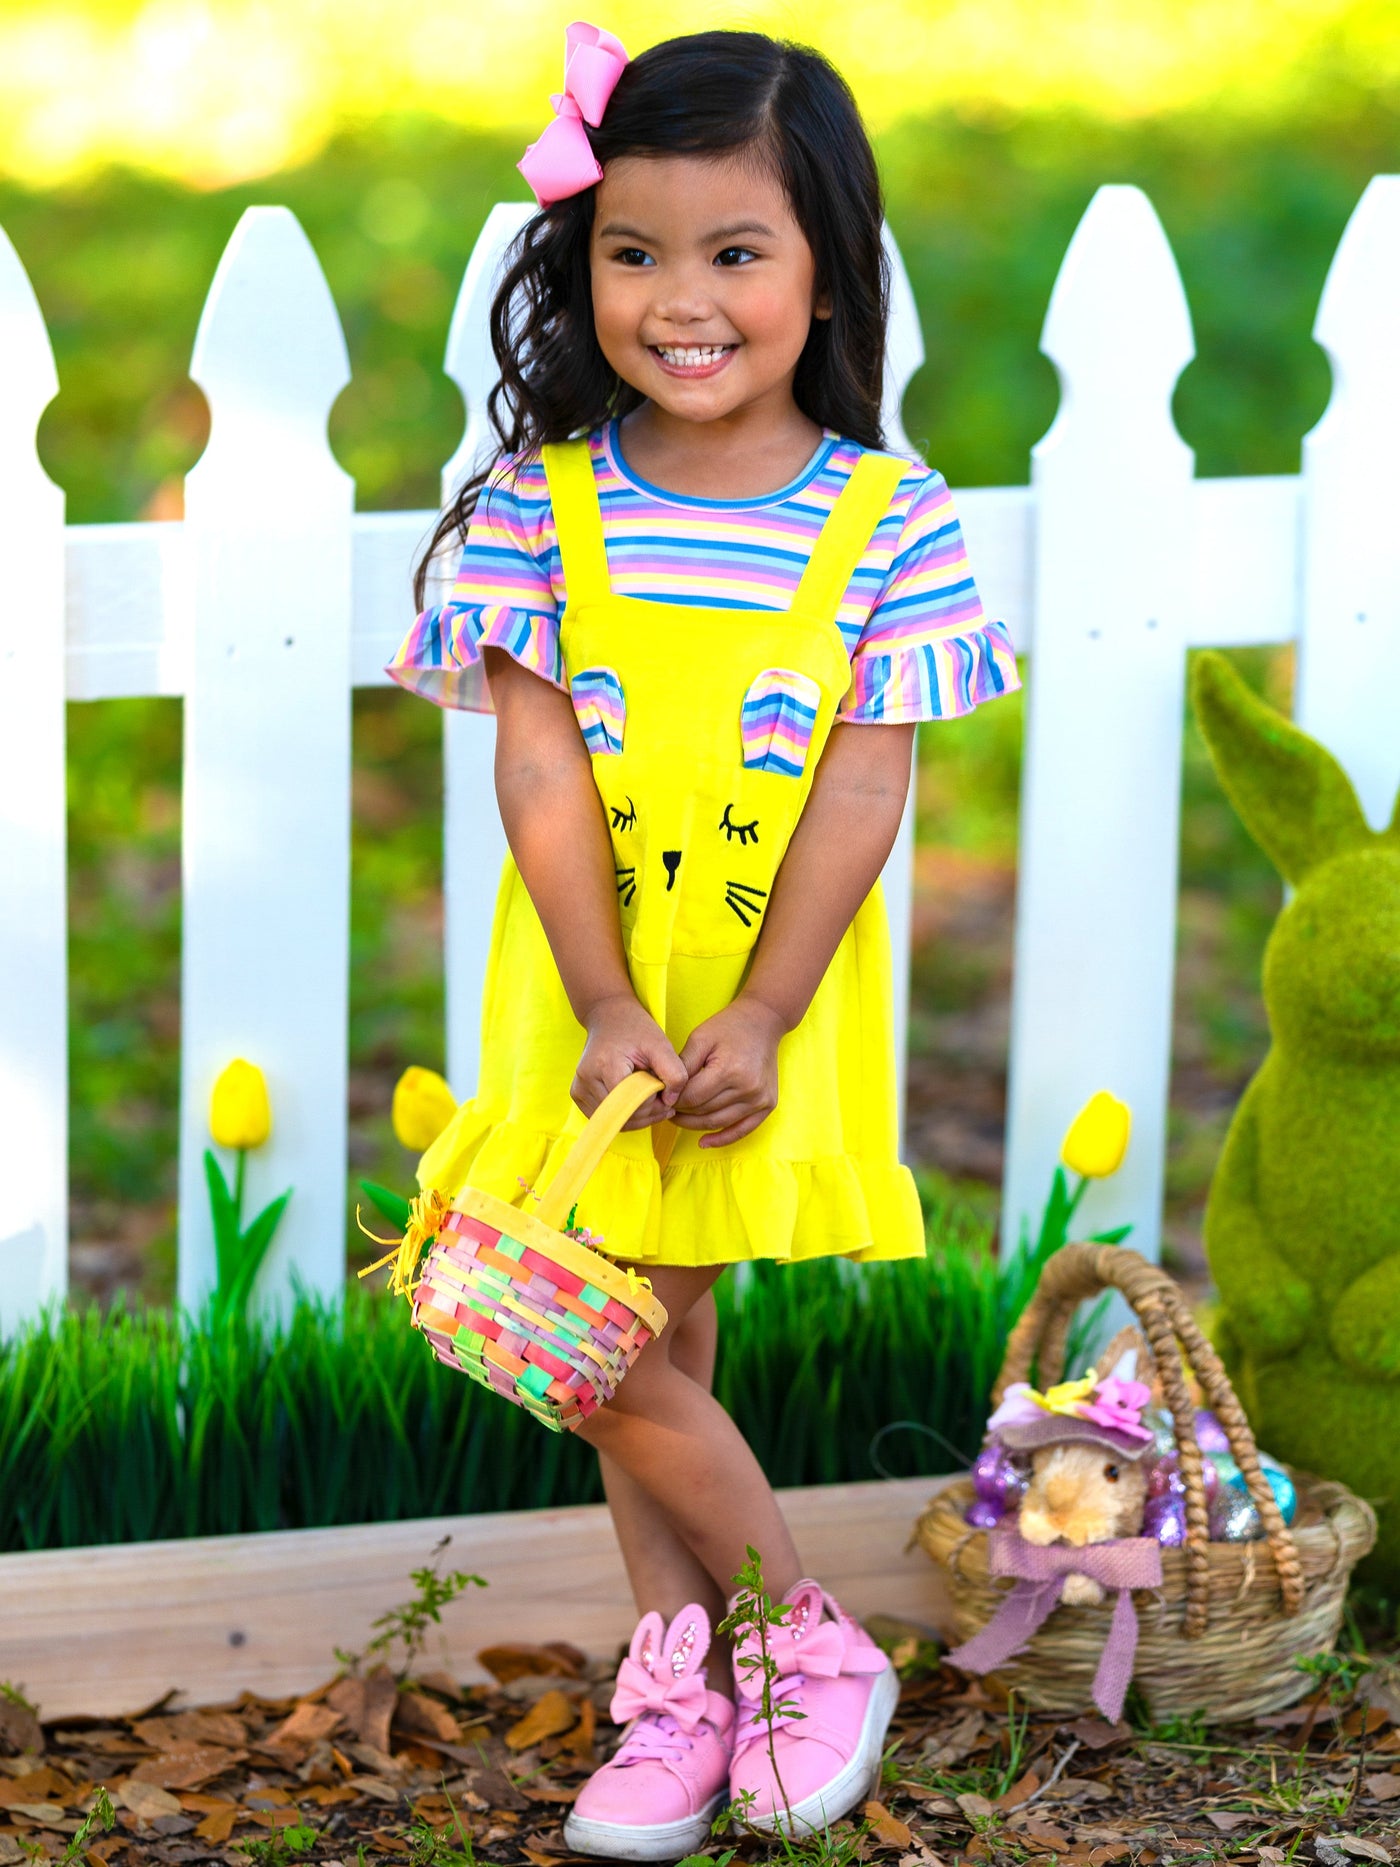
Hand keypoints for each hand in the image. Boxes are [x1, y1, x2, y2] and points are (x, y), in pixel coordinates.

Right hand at [572, 994, 687, 1128]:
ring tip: (651, 1097)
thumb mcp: (661, 1044)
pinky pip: (605, 1118)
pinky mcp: (577, 1095)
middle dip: (649, 1113)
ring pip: (614, 1121)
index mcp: (605, 1065)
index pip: (632, 1102)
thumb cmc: (636, 1029)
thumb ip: (674, 1073)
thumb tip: (670, 1103)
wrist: (609, 1016)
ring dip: (638, 1116)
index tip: (665, 1089)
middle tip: (664, 1098)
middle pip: (623, 1115)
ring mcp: (578, 1089)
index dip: (654, 1103)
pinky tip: (636, 1100)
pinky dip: (624, 1115)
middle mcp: (586, 1079)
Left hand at [672, 996, 785, 1147]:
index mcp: (729, 1070)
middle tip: (666, 1109)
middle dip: (682, 1112)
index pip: (692, 1097)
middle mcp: (748, 1088)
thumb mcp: (699, 1038)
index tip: (662, 1097)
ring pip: (718, 1122)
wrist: (763, 1022)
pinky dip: (723, 1138)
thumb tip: (666, 1091)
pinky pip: (742, 1130)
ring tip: (679, 1118)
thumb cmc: (727, 1027)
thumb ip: (682, 1066)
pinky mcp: (768, 1104)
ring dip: (695, 1124)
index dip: (674, 1100)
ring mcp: (760, 1099)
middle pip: (704, 1111)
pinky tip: (704, 1142)